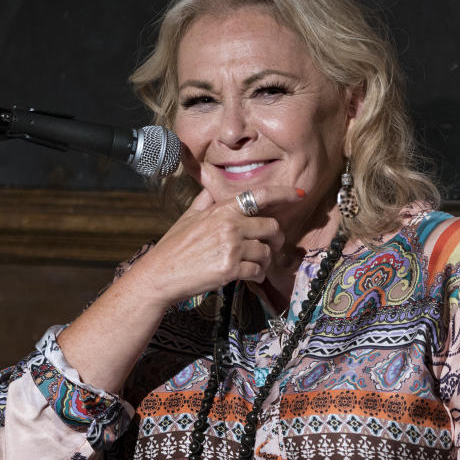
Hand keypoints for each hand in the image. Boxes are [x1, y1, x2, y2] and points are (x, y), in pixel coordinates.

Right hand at [127, 186, 303, 307]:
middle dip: (276, 239)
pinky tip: (249, 275)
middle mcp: (229, 224)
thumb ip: (206, 201)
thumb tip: (211, 184)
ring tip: (253, 265)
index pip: (259, 195)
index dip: (283, 193)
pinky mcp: (230, 268)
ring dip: (265, 261)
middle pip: (272, 228)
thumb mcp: (188, 216)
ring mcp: (231, 246)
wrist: (160, 274)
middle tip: (271, 247)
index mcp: (221, 209)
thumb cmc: (174, 246)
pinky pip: (258, 270)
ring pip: (267, 252)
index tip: (299, 194)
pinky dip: (257, 275)